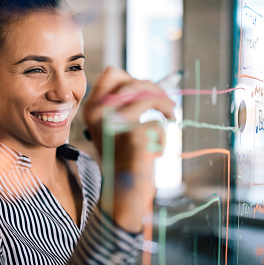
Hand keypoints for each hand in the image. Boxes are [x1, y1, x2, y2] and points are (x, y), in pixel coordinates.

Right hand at [83, 67, 175, 231]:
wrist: (121, 191)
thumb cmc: (122, 156)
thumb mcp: (113, 126)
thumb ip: (123, 104)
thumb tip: (149, 84)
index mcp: (92, 108)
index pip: (113, 73)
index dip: (134, 78)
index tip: (147, 91)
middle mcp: (98, 114)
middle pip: (135, 83)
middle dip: (157, 91)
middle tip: (168, 106)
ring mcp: (114, 125)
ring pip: (148, 98)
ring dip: (166, 106)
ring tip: (172, 117)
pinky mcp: (133, 137)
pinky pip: (157, 124)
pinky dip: (163, 137)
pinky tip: (156, 150)